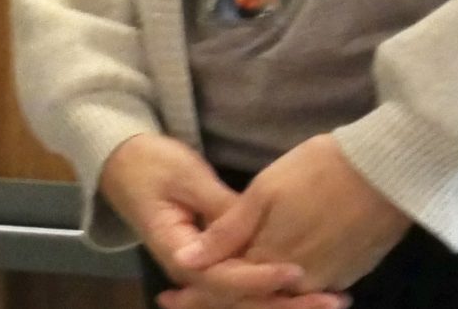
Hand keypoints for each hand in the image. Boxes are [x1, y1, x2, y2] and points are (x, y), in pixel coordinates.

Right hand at [101, 135, 340, 306]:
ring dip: (287, 303)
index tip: (296, 270)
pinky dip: (276, 292)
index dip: (260, 278)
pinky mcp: (214, 262)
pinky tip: (310, 295)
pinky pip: (245, 285)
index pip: (223, 279)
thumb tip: (254, 232)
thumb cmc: (151, 164)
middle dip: (286, 303)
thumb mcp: (186, 177)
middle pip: (240, 299)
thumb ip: (219, 209)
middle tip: (333, 299)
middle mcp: (191, 271)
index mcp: (178, 252)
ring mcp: (202, 269)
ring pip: (246, 299)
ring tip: (333, 299)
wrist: (123, 163)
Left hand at [176, 135, 406, 297]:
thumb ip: (226, 234)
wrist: (387, 172)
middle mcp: (300, 282)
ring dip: (255, 294)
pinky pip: (309, 287)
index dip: (196, 295)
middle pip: (254, 299)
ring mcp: (329, 279)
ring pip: (283, 295)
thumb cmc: (318, 171)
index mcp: (271, 260)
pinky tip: (273, 276)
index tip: (167, 299)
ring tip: (225, 283)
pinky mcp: (349, 271)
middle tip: (180, 300)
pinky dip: (285, 288)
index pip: (227, 288)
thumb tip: (185, 264)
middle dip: (221, 301)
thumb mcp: (264, 193)